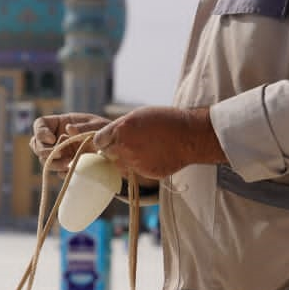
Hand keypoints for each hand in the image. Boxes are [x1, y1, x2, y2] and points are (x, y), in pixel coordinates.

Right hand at [30, 112, 110, 171]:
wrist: (117, 150)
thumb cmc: (106, 131)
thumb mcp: (97, 125)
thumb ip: (84, 127)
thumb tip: (69, 129)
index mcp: (59, 123)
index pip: (39, 124)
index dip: (40, 132)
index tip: (52, 138)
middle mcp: (55, 139)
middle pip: (36, 145)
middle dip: (45, 151)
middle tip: (58, 154)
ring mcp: (59, 154)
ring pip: (45, 160)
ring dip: (53, 163)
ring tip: (68, 164)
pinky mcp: (65, 167)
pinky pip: (57, 172)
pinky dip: (63, 172)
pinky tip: (73, 170)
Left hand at [93, 106, 226, 179]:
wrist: (189, 136)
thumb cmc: (165, 120)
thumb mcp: (138, 116)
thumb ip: (120, 128)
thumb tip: (107, 139)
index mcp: (121, 129)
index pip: (98, 140)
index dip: (104, 141)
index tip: (109, 140)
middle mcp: (125, 147)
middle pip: (107, 154)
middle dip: (114, 150)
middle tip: (128, 145)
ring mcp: (135, 162)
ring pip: (120, 165)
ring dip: (126, 160)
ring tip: (143, 150)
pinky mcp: (146, 173)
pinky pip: (135, 172)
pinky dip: (140, 166)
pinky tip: (153, 156)